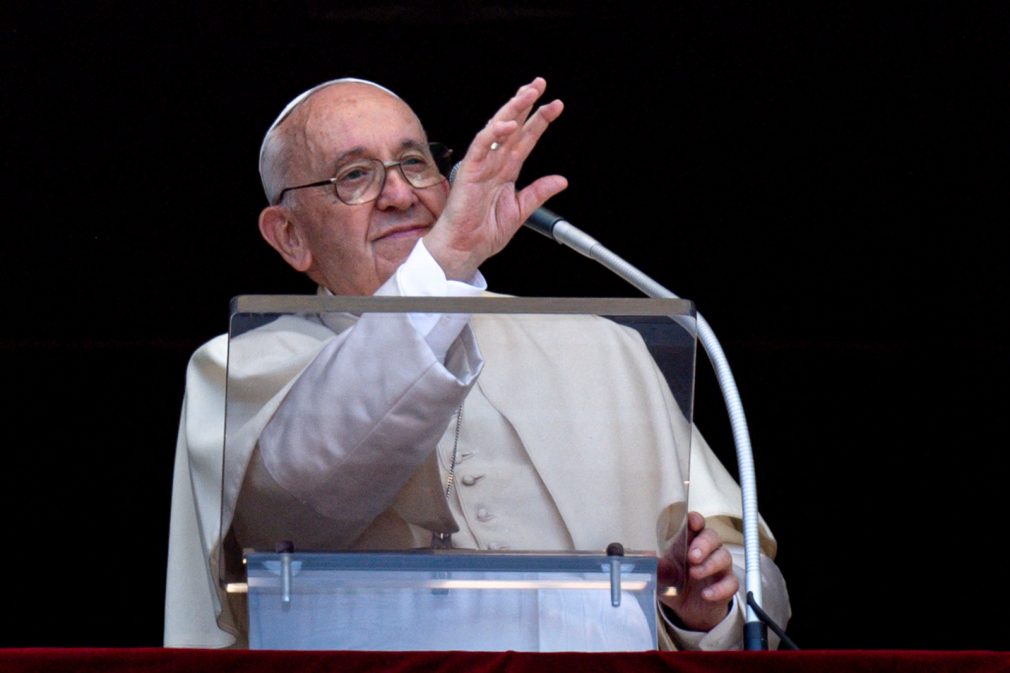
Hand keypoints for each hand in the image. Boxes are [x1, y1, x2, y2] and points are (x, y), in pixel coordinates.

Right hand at [423, 77, 567, 280]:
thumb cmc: (483, 232)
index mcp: (505, 171)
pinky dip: (493, 134)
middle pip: (512, 127)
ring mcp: (480, 165)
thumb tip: (561, 180)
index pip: (525, 139)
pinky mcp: (469, 172)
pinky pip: (481, 147)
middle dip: (526, 104)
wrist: (465, 249)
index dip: (539, 121)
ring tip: (529, 94)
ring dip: (512, 110)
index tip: (555, 106)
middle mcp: (493, 163)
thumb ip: (539, 192)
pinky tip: (508, 124)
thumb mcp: (520, 210)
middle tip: (540, 85)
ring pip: (497, 130)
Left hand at [658, 511, 739, 631]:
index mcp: (688, 541)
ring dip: (710, 564)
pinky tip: (706, 594)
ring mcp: (719, 567)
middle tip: (692, 556)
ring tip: (694, 574)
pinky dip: (719, 588)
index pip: (695, 524)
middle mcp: (707, 550)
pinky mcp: (727, 585)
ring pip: (723, 556)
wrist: (687, 610)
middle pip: (712, 537)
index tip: (692, 523)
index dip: (695, 520)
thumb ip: (658, 568)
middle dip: (703, 544)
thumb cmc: (675, 583)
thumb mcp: (662, 577)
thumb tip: (651, 560)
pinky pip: (730, 582)